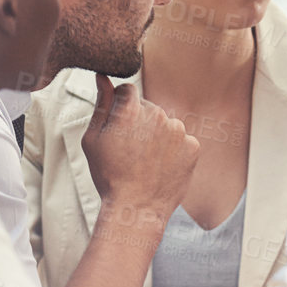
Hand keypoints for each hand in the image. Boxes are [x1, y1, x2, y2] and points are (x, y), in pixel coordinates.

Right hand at [82, 76, 199, 215]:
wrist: (137, 208)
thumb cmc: (109, 175)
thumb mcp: (93, 139)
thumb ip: (102, 105)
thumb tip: (103, 78)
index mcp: (130, 110)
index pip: (128, 91)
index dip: (121, 107)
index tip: (119, 126)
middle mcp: (157, 114)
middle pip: (149, 108)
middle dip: (139, 123)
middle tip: (130, 150)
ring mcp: (178, 130)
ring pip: (166, 125)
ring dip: (158, 136)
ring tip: (145, 161)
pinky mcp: (193, 145)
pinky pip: (182, 141)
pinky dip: (173, 151)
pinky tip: (161, 167)